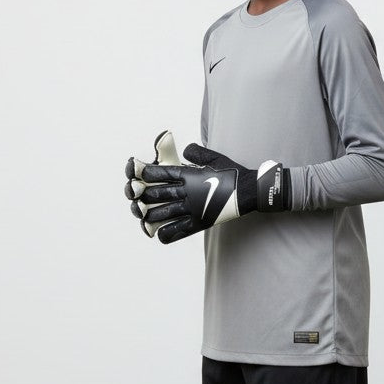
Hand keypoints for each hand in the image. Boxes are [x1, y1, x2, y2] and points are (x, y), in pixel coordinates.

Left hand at [124, 131, 288, 243]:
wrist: (250, 191)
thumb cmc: (231, 172)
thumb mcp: (213, 157)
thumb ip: (196, 152)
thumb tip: (185, 149)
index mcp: (189, 174)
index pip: (159, 172)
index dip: (142, 171)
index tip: (133, 171)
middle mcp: (188, 191)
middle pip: (156, 193)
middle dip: (141, 194)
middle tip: (134, 195)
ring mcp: (193, 208)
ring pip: (163, 213)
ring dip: (148, 215)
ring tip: (142, 215)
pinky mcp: (200, 222)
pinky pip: (178, 231)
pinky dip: (166, 234)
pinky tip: (159, 233)